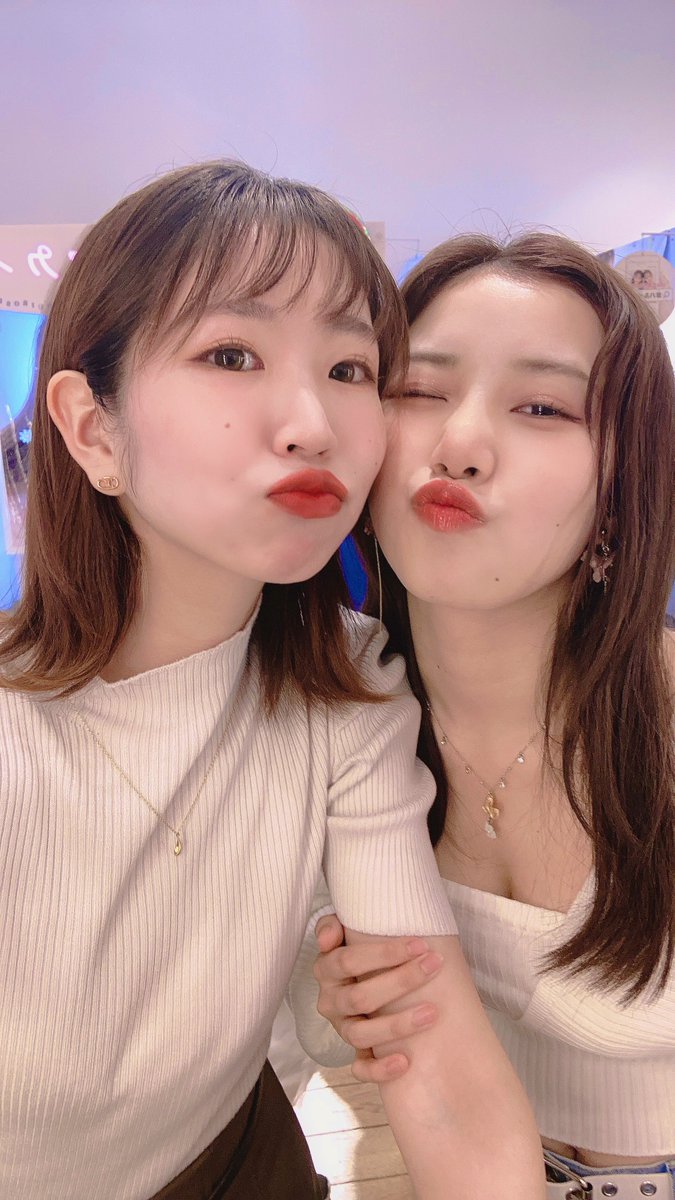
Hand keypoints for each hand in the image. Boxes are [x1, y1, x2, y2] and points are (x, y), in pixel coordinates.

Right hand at [313, 915, 442, 1082]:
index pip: (348, 961)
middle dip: (401, 980)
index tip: (419, 944)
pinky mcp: (355, 1054)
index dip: (384, 953)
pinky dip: (379, 1068)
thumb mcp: (347, 932)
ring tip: (431, 1013)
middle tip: (434, 965)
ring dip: (397, 1025)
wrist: (366, 979)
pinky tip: (404, 1061)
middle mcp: (331, 1002)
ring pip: (361, 1034)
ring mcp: (343, 1029)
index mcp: (327, 970)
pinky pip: (361, 1069)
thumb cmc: (363, 953)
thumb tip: (327, 938)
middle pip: (360, 997)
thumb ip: (333, 926)